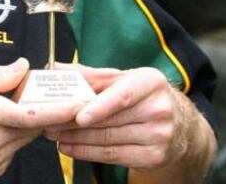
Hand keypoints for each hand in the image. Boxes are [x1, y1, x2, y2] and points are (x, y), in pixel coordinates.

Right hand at [0, 58, 85, 181]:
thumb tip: (23, 67)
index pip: (33, 113)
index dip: (60, 109)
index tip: (80, 103)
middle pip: (34, 124)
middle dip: (42, 108)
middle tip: (41, 92)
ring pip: (26, 137)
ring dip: (26, 122)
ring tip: (7, 109)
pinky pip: (15, 149)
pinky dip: (13, 136)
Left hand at [43, 64, 214, 182]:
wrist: (178, 125)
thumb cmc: (141, 96)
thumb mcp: (122, 79)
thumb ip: (90, 75)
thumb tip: (55, 68)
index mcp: (151, 82)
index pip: (124, 95)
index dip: (100, 107)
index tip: (78, 115)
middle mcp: (160, 109)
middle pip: (109, 121)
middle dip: (72, 123)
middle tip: (47, 122)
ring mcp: (159, 136)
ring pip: (107, 140)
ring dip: (75, 139)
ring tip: (52, 134)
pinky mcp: (154, 157)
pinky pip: (112, 156)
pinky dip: (86, 153)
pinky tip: (68, 147)